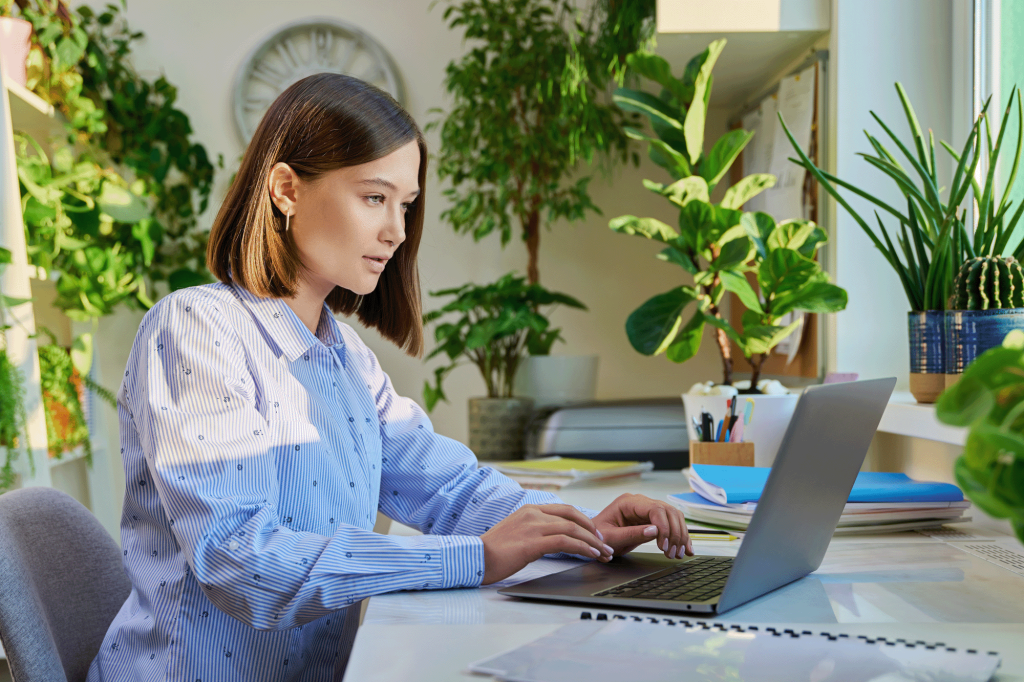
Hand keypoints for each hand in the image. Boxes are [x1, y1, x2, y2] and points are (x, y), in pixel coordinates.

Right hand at [480, 504, 613, 583]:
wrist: (475, 558)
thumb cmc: (494, 551)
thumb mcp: (516, 532)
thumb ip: (534, 530)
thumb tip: (552, 539)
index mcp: (530, 509)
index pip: (565, 510)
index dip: (584, 521)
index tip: (595, 534)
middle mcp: (533, 513)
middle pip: (573, 517)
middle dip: (593, 531)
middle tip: (604, 545)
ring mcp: (532, 526)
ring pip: (573, 529)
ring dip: (592, 542)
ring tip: (603, 554)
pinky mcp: (532, 542)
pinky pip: (565, 542)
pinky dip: (582, 548)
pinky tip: (590, 555)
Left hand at [592, 493, 691, 559]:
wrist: (595, 539)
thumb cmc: (599, 536)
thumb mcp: (611, 538)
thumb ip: (632, 534)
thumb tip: (655, 531)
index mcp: (628, 502)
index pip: (655, 509)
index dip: (664, 526)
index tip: (664, 545)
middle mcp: (640, 503)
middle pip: (668, 511)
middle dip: (674, 533)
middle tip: (672, 552)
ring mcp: (647, 510)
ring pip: (674, 517)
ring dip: (680, 535)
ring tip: (678, 553)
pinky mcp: (652, 520)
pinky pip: (671, 524)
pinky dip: (680, 536)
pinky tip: (685, 548)